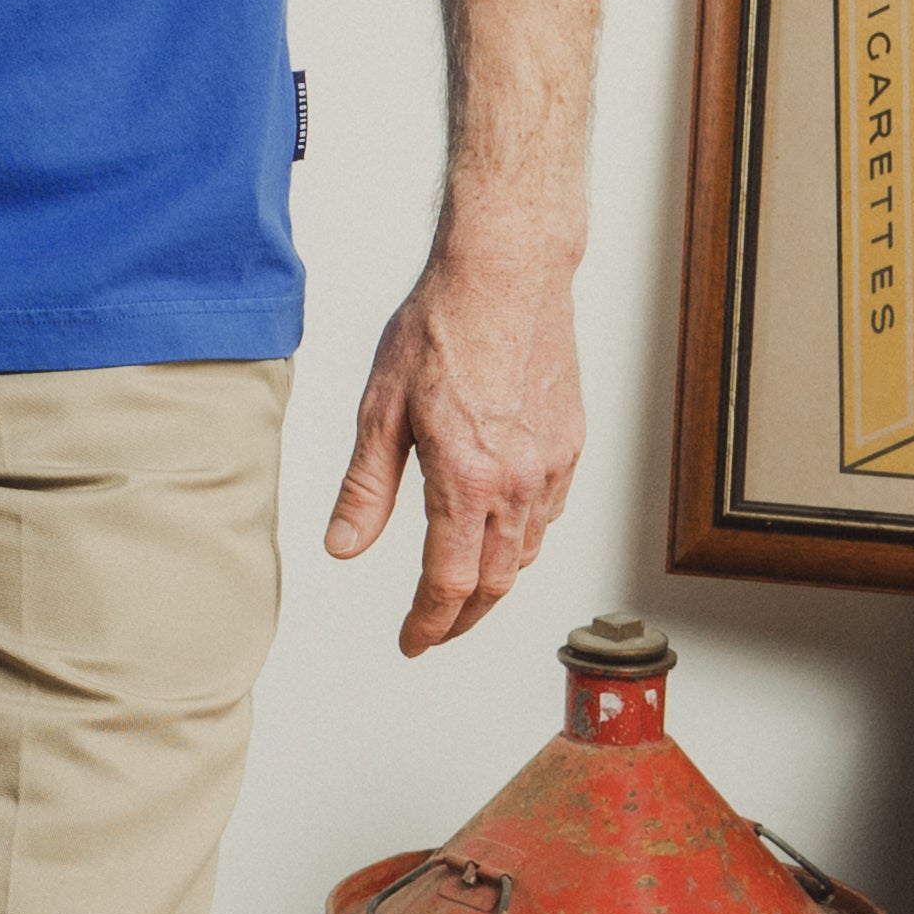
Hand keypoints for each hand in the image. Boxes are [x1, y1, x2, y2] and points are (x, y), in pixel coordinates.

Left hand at [323, 251, 582, 655]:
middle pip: (496, 582)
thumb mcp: (381, 406)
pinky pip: (550, 512)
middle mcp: (518, 482)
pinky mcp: (570, 444)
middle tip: (434, 629)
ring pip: (527, 551)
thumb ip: (365, 487)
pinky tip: (501, 526)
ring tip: (463, 587)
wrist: (506, 271)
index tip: (411, 642)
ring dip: (495, 580)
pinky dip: (524, 536)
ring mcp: (551, 465)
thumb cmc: (440, 324)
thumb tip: (343, 548)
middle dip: (461, 616)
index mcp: (466, 478)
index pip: (450, 583)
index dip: (428, 623)